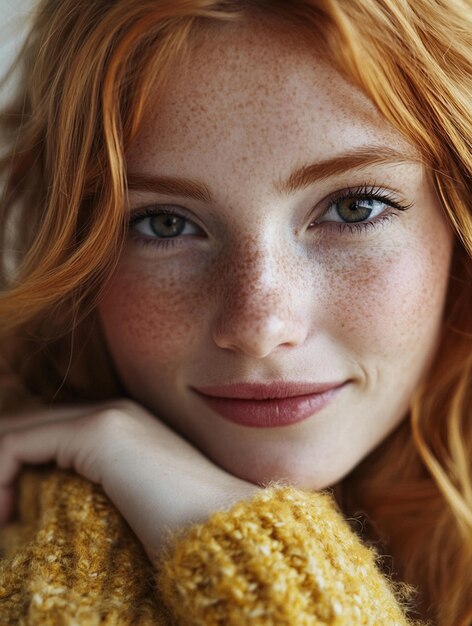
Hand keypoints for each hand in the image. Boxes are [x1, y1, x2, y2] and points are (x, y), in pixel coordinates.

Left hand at [0, 399, 259, 562]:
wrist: (226, 529)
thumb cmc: (184, 528)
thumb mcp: (131, 503)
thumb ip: (99, 489)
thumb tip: (55, 504)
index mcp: (124, 424)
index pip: (48, 431)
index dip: (14, 467)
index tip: (8, 515)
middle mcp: (115, 409)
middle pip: (27, 426)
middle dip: (0, 466)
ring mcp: (108, 416)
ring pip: (16, 432)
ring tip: (0, 516)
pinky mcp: (98, 432)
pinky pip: (16, 445)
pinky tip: (4, 513)